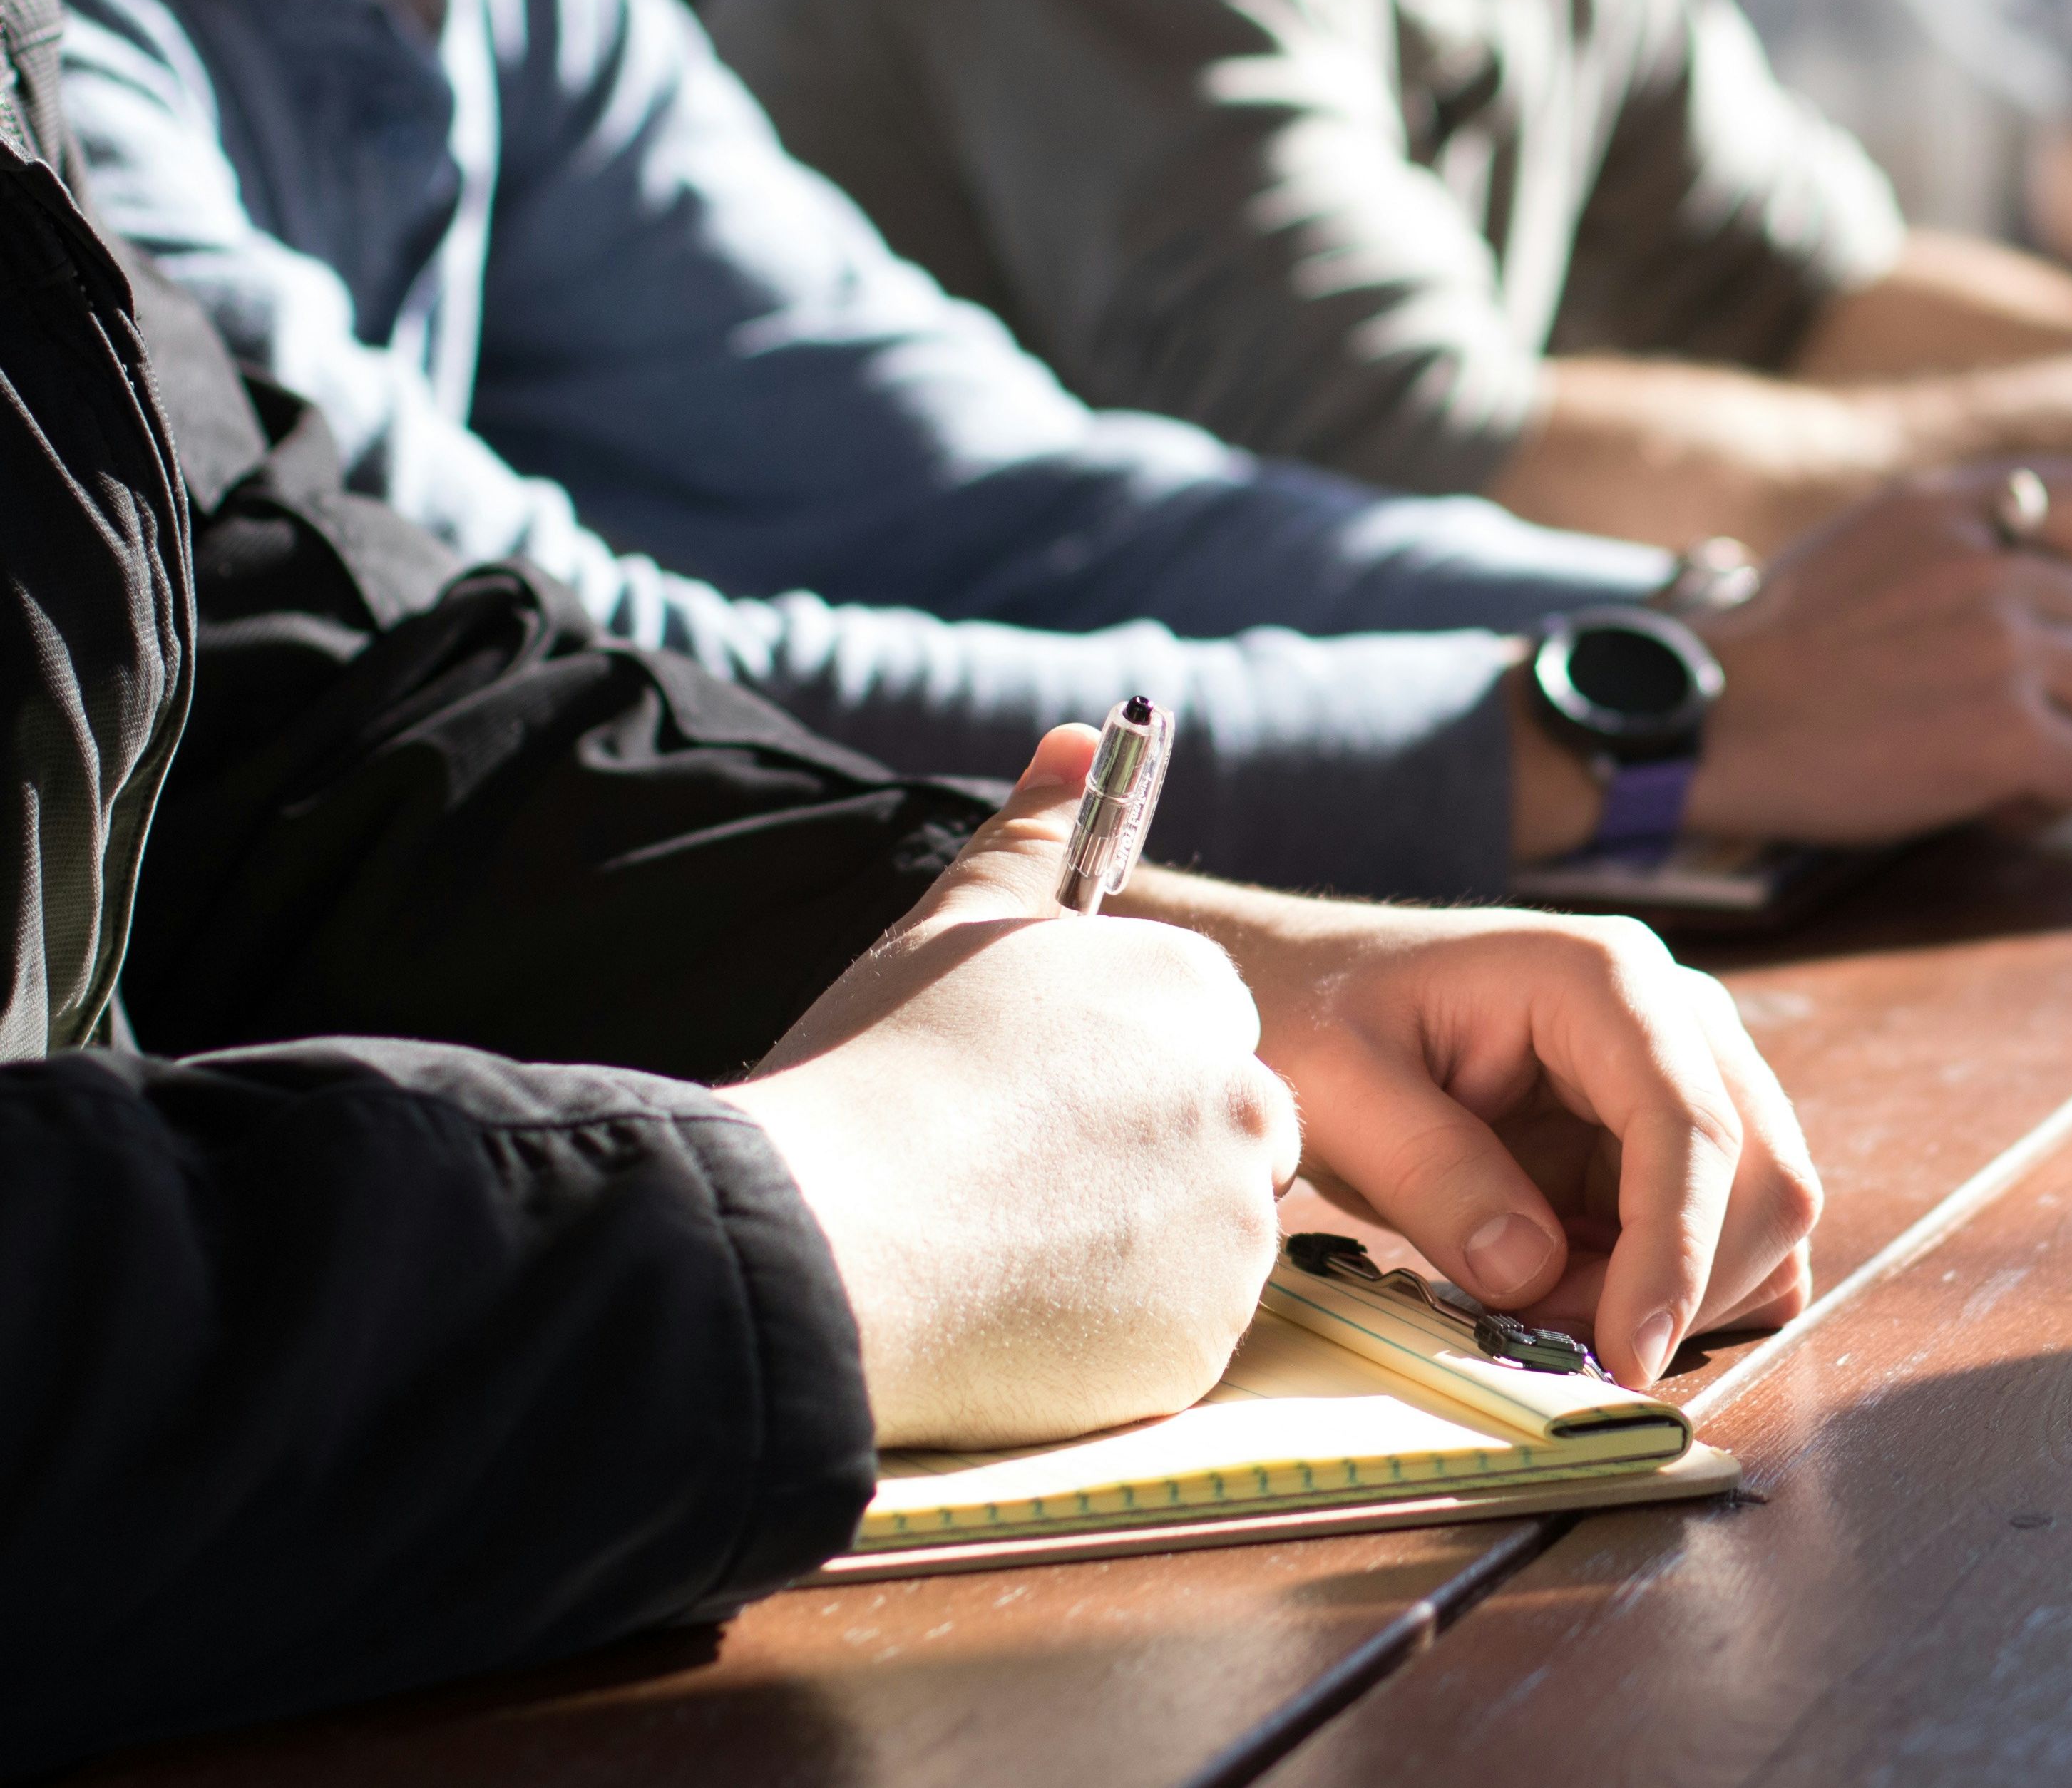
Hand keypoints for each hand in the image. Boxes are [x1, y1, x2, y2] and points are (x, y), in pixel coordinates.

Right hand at [723, 728, 1297, 1448]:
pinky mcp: (1208, 1336)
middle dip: (1142, 1160)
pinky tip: (1017, 1312)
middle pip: (1224, 1134)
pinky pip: (1180, 1332)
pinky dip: (1116, 1331)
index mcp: (1191, 992)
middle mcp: (1243, 1098)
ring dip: (1131, 1246)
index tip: (1034, 1105)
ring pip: (1206, 1237)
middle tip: (1017, 1184)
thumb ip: (1033, 836)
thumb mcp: (952, 927)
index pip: (1201, 1032)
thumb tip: (1078, 738)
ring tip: (1003, 1245)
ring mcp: (1235, 1225)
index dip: (1114, 1074)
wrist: (824, 1241)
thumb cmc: (876, 1073)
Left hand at [1135, 888, 1823, 1387]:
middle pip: (1762, 1173)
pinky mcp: (1669, 1136)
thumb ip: (1433, 1173)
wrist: (1307, 990)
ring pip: (1761, 1214)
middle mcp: (1674, 1015)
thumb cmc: (1316, 1016)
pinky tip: (1579, 1294)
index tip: (1628, 1355)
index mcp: (1602, 978)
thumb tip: (1531, 1272)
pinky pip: (1727, 1233)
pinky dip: (1676, 1290)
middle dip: (1679, 1284)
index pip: (1689, 1123)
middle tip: (1550, 1336)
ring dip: (1674, 1294)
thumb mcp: (1338, 1088)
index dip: (1675, 1250)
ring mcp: (1685, 1073)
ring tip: (1539, 1303)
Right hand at [1683, 459, 2071, 841]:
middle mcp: (1991, 563)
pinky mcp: (2005, 732)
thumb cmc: (1782, 651)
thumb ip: (1965, 539)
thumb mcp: (1870, 541)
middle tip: (2018, 716)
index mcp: (1952, 504)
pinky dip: (2052, 798)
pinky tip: (1990, 801)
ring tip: (2005, 761)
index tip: (2042, 613)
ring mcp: (2004, 646)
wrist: (1705, 723)